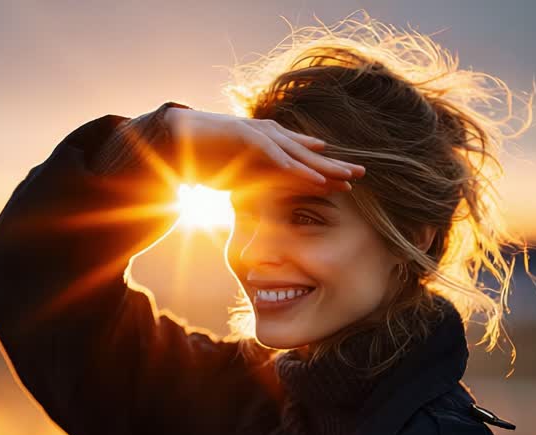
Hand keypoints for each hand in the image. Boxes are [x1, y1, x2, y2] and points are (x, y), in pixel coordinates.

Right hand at [162, 107, 365, 194]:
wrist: (175, 138)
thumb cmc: (204, 157)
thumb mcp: (236, 176)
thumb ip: (253, 182)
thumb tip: (265, 198)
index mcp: (266, 147)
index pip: (301, 160)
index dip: (323, 170)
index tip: (347, 184)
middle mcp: (267, 138)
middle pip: (306, 153)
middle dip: (333, 165)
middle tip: (360, 174)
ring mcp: (257, 134)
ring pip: (296, 152)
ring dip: (320, 166)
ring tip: (344, 176)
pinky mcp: (246, 136)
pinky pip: (275, 154)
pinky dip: (293, 165)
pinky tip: (311, 176)